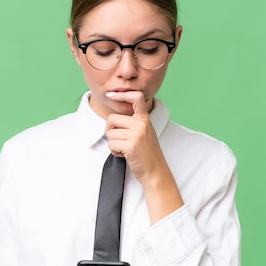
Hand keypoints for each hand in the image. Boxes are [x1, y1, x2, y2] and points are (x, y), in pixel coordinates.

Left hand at [104, 91, 183, 222]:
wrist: (155, 171)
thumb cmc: (147, 154)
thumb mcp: (145, 133)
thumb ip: (134, 122)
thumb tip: (115, 117)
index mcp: (144, 119)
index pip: (136, 98)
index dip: (122, 94)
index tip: (113, 94)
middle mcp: (141, 124)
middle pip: (111, 119)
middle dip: (110, 131)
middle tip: (120, 141)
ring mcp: (137, 134)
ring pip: (110, 133)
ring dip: (113, 144)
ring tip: (125, 149)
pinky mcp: (131, 145)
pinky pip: (111, 144)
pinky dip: (115, 152)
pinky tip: (125, 155)